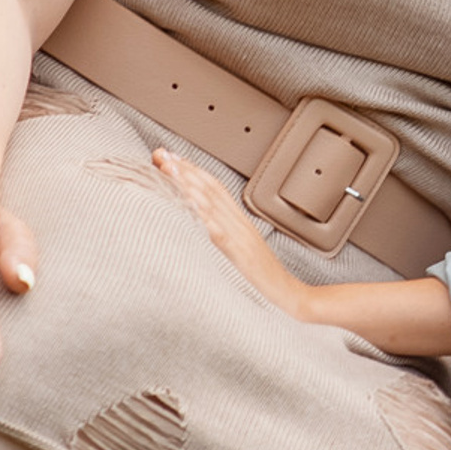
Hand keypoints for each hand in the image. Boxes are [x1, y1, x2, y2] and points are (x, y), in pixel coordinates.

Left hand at [150, 150, 307, 316]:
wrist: (289, 296)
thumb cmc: (264, 280)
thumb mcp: (244, 253)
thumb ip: (227, 237)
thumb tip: (204, 228)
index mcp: (240, 223)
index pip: (214, 188)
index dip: (193, 170)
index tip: (172, 156)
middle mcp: (240, 225)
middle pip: (210, 189)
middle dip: (184, 169)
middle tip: (160, 153)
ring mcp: (241, 238)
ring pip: (211, 204)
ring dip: (187, 184)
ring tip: (167, 168)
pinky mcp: (241, 255)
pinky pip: (219, 233)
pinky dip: (203, 217)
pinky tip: (188, 206)